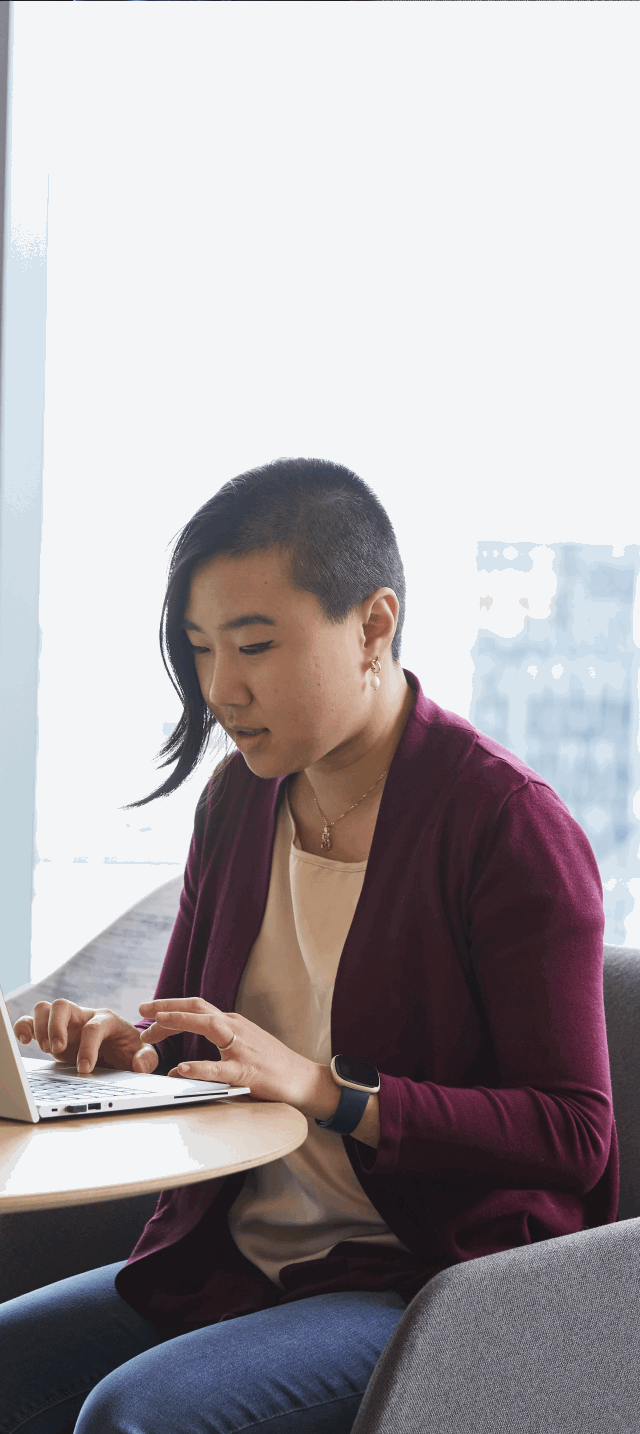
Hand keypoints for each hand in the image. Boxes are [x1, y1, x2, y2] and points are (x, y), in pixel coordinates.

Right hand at [13, 999, 159, 1075]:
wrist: (120, 1048)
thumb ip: (147, 1059)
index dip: (88, 1047)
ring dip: (40, 1028)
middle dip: (56, 1028)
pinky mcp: (53, 1032)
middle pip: (62, 1005)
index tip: (85, 1069)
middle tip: (58, 1051)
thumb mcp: (144, 1053)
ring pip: (45, 1009)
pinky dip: (24, 1027)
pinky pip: (32, 1021)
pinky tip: (25, 1041)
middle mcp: (84, 1016)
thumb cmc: (130, 1049)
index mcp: (107, 1019)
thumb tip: (139, 1066)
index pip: (93, 1027)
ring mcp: (66, 1023)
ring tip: (47, 1050)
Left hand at [138, 997, 332, 1115]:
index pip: (197, 1008)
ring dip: (179, 1021)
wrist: (304, 1080)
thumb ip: (219, 1046)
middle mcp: (236, 1028)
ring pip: (208, 1026)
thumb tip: (183, 1061)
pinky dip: (198, 1067)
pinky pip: (219, 1068)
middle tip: (141, 1011)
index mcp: (232, 1023)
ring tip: (156, 1024)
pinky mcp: (247, 1071)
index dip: (171, 1007)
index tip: (148, 1011)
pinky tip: (180, 1068)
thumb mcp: (243, 1047)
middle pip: (198, 1008)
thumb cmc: (272, 1066)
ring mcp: (242, 1047)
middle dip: (167, 1007)